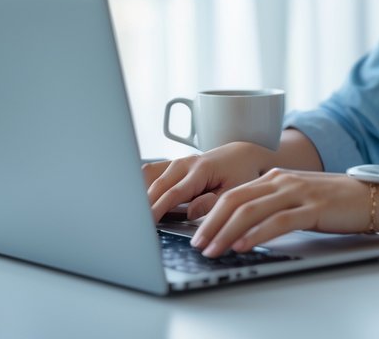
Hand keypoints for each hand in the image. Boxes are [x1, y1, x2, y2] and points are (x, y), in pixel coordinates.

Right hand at [144, 141, 277, 221]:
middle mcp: (185, 163)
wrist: (242, 155)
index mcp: (201, 170)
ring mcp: (176, 162)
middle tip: (136, 224)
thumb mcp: (234, 192)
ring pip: (148, 175)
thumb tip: (189, 213)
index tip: (146, 223)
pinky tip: (142, 202)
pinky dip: (143, 186)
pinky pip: (151, 173)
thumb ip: (212, 204)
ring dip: (141, 193)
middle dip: (143, 204)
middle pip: (156, 185)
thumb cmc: (241, 174)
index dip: (157, 209)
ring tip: (136, 213)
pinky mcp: (172, 165)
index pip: (173, 193)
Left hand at [189, 169, 370, 257]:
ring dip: (227, 232)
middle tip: (197, 244)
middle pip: (235, 200)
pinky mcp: (313, 208)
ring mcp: (297, 192)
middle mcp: (282, 181)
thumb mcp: (298, 198)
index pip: (232, 194)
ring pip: (251, 210)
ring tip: (213, 249)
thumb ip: (272, 206)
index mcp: (275, 177)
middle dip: (211, 224)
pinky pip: (278, 221)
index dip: (209, 214)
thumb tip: (242, 227)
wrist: (375, 197)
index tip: (197, 234)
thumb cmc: (336, 202)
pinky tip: (243, 245)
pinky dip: (256, 234)